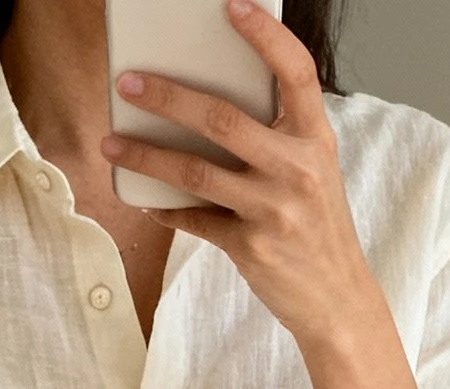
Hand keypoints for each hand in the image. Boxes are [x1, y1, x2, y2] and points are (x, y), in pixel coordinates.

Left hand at [101, 0, 377, 353]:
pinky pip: (195, 220)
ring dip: (146, 156)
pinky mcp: (251, 248)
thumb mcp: (311, 170)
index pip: (296, 72)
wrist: (337, 298)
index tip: (231, 7)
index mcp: (315, 138)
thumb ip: (274, 136)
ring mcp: (274, 210)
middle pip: (223, 119)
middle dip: (167, 97)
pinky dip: (165, 208)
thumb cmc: (315, 225)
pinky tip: (144, 198)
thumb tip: (203, 106)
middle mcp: (298, 169)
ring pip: (196, 171)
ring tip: (112, 143)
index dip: (265, 35)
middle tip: (128, 82)